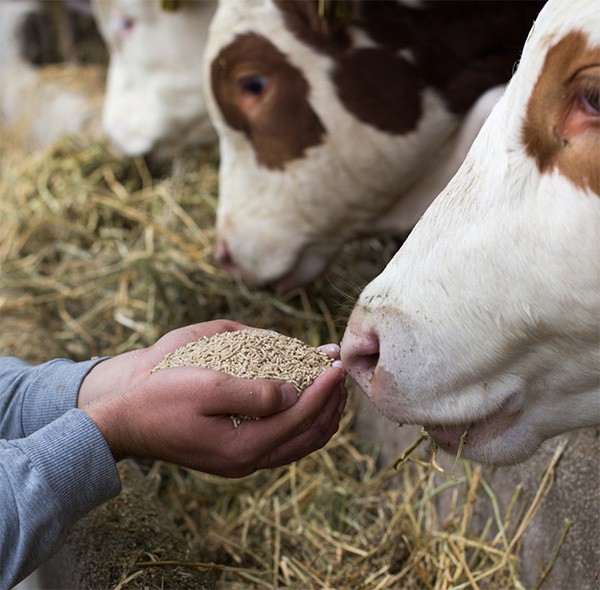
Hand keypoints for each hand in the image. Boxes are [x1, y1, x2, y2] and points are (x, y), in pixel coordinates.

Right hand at [78, 320, 346, 476]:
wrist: (126, 424)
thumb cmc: (163, 398)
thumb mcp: (208, 386)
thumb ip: (256, 392)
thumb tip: (296, 394)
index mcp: (245, 446)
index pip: (301, 416)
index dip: (324, 389)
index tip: (337, 365)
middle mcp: (248, 460)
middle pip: (308, 436)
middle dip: (330, 405)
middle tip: (341, 375)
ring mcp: (242, 461)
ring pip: (299, 443)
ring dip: (320, 415)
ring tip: (330, 388)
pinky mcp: (235, 454)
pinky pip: (282, 443)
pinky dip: (301, 422)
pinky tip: (301, 401)